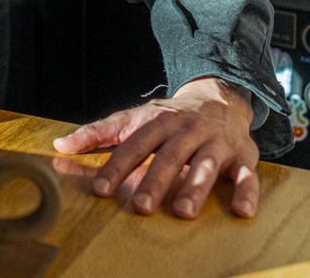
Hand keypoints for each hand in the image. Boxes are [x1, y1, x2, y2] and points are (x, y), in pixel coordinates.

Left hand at [53, 77, 258, 218]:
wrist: (218, 98)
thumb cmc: (169, 117)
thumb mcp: (133, 118)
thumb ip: (99, 133)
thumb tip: (61, 144)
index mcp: (159, 121)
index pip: (134, 145)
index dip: (116, 166)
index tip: (101, 188)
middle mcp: (188, 131)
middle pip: (170, 157)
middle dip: (155, 181)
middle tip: (141, 206)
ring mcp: (217, 143)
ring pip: (207, 166)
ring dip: (195, 188)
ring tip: (182, 211)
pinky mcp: (243, 155)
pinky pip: (247, 175)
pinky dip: (246, 192)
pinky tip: (241, 211)